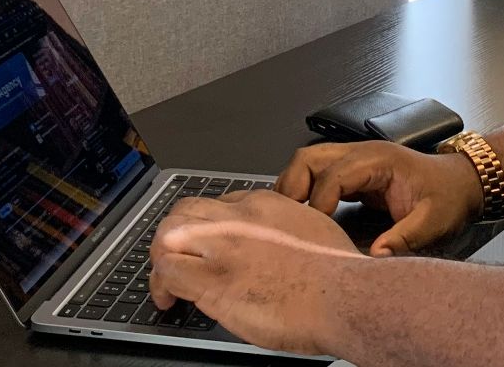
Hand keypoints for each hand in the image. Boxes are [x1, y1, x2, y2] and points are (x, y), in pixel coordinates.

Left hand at [147, 189, 363, 354]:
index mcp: (266, 204)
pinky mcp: (213, 279)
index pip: (219, 204)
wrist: (342, 295)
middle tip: (174, 259)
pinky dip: (160, 285)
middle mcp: (239, 218)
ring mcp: (223, 246)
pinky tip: (167, 300)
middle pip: (185, 211)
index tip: (207, 245)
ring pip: (168, 236)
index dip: (207, 226)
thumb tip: (279, 249)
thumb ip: (288, 232)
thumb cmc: (338, 274)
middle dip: (174, 235)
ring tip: (165, 280)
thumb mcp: (314, 230)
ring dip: (162, 258)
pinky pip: (168, 272)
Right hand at [274, 140, 483, 255]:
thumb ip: (404, 238)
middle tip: (287, 222)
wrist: (462, 184)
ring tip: (289, 221)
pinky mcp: (353, 174)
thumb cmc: (448, 197)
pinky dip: (304, 193)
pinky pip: (318, 176)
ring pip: (308, 164)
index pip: (333, 174)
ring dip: (293, 188)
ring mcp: (355, 161)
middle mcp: (362, 154)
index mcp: (378, 160)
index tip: (314, 232)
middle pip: (309, 158)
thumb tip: (375, 257)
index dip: (318, 203)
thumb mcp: (433, 222)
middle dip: (292, 188)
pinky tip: (303, 218)